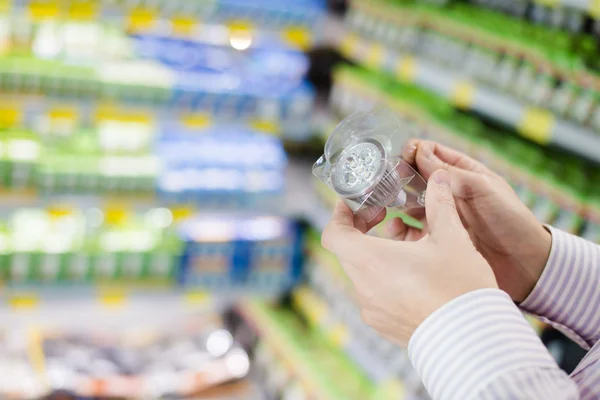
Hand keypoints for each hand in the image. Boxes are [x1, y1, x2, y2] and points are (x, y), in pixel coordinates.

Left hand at [322, 170, 496, 346]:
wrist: (476, 341)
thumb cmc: (461, 288)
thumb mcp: (452, 238)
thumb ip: (440, 204)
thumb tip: (439, 177)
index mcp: (371, 262)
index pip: (334, 234)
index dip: (341, 215)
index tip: (358, 206)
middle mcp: (364, 288)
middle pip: (350, 252)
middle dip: (367, 231)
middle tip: (390, 218)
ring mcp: (372, 311)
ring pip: (365, 274)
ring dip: (381, 255)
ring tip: (412, 246)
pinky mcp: (384, 326)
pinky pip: (376, 296)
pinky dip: (387, 279)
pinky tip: (417, 275)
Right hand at [400, 140, 551, 302]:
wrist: (525, 264)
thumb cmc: (511, 220)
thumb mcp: (482, 189)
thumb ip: (451, 173)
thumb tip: (421, 152)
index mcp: (464, 174)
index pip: (434, 154)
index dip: (416, 152)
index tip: (401, 154)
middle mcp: (450, 194)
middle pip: (418, 179)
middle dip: (402, 177)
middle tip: (388, 180)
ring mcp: (442, 217)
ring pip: (411, 204)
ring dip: (398, 202)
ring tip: (387, 202)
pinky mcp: (437, 240)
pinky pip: (412, 231)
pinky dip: (400, 228)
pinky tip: (394, 226)